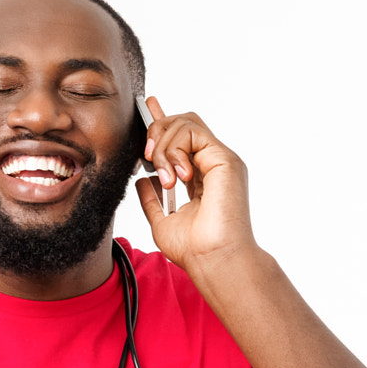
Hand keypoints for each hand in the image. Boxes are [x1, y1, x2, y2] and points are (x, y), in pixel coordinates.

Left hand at [134, 96, 256, 268]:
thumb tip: (142, 181)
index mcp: (202, 176)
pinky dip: (174, 149)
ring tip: (165, 179)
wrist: (213, 260)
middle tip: (146, 157)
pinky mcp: (224, 159)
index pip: (183, 136)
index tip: (146, 106)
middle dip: (156, 131)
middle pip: (183, 122)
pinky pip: (192, 132)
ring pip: (185, 123)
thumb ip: (152, 199)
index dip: (163, 120)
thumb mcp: (162, 221)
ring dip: (163, 146)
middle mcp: (213, 164)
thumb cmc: (194, 249)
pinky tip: (176, 176)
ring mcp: (221, 159)